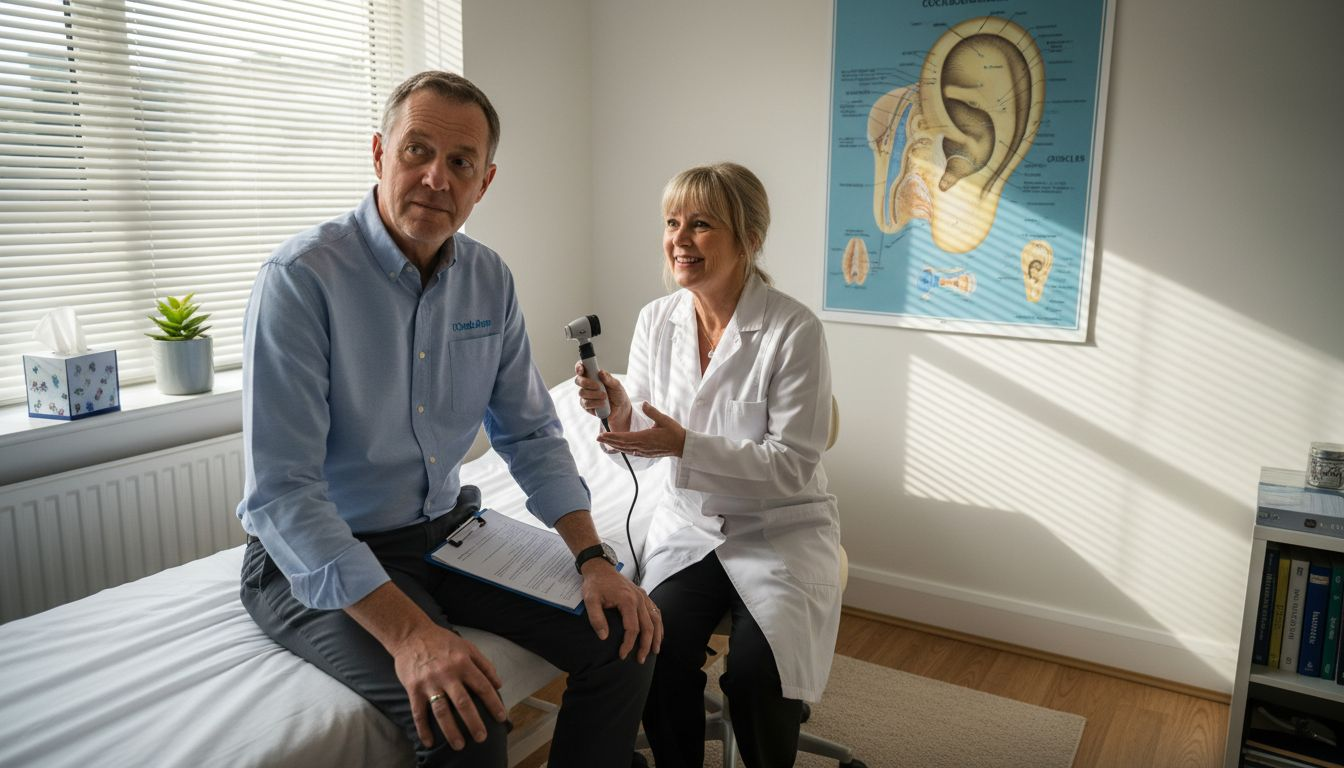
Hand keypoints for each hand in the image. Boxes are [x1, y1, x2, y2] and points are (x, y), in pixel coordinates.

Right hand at [391, 624, 506, 749]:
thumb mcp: (467, 646)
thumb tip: (498, 684)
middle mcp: (447, 674)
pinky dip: (423, 729)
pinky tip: (429, 742)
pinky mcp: (414, 689)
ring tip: (459, 745)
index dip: (494, 703)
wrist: (411, 634)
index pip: (483, 687)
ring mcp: (429, 683)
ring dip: (451, 730)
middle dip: (474, 723)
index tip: (502, 717)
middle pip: (463, 703)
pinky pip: (418, 712)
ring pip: (442, 711)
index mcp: (463, 663)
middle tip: (482, 737)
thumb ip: (484, 664)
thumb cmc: (441, 641)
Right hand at [574, 364, 630, 430]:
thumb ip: (609, 379)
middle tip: (598, 386)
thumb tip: (601, 373)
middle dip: (586, 382)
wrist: (620, 408)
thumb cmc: (617, 393)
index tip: (581, 370)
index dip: (579, 367)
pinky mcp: (586, 405)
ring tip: (605, 396)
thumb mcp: (616, 385)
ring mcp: (585, 395)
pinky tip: (603, 403)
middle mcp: (587, 384)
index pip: (582, 368)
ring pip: (582, 392)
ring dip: (594, 394)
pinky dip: (595, 403)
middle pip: (578, 380)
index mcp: (593, 375)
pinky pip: (586, 403)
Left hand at [579, 561, 663, 662]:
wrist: (600, 567)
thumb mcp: (590, 600)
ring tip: (655, 651)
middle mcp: (639, 599)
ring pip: (656, 619)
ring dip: (657, 637)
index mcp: (628, 601)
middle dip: (646, 645)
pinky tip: (658, 634)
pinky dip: (658, 624)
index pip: (632, 628)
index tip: (622, 655)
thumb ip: (596, 618)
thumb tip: (604, 637)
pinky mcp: (643, 595)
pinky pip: (655, 611)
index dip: (628, 644)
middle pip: (648, 626)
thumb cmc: (595, 584)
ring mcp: (643, 596)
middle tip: (640, 660)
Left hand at [595, 402, 685, 457]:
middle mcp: (642, 447)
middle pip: (621, 445)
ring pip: (625, 449)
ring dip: (614, 445)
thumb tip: (643, 403)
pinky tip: (619, 447)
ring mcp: (643, 452)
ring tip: (605, 442)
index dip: (612, 436)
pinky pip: (631, 451)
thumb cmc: (674, 432)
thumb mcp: (664, 419)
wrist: (683, 446)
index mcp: (644, 438)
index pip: (624, 437)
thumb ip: (652, 412)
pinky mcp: (646, 454)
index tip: (602, 434)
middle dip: (609, 441)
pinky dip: (623, 449)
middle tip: (598, 438)